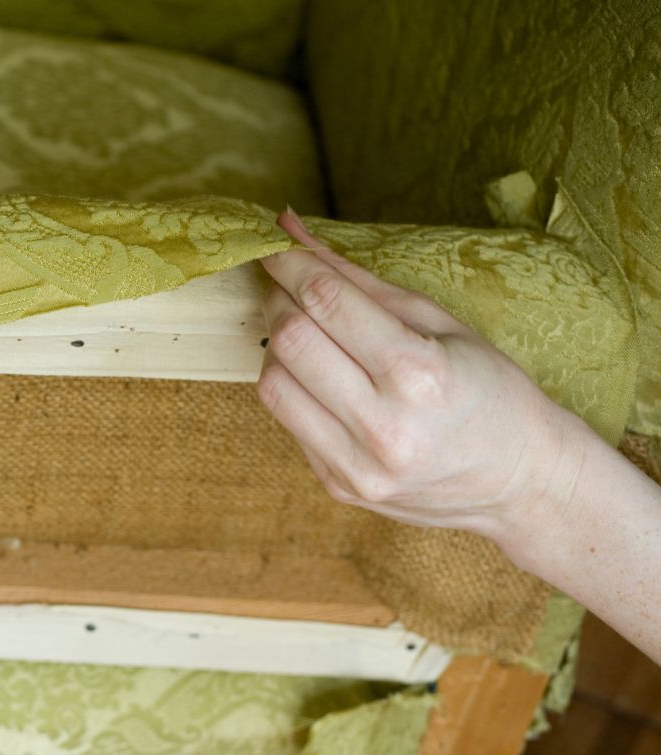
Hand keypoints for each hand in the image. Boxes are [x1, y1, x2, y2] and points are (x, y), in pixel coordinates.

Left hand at [255, 208, 598, 558]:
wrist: (518, 478)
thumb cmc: (485, 388)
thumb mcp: (437, 322)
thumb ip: (358, 281)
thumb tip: (291, 231)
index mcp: (418, 374)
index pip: (327, 302)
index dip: (290, 264)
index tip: (273, 243)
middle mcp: (383, 425)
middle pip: (290, 341)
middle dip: (278, 301)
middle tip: (286, 286)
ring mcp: (357, 464)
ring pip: (273, 386)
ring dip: (277, 349)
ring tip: (304, 334)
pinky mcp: (339, 485)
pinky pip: (288, 422)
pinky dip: (294, 388)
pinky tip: (321, 378)